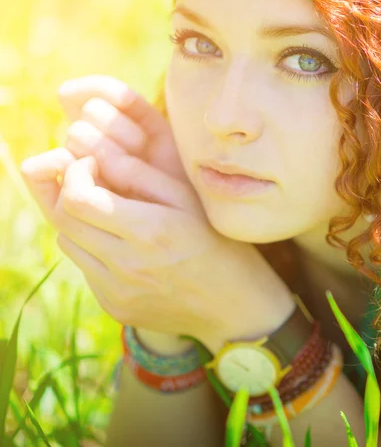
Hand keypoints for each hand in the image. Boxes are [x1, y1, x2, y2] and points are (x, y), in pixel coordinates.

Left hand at [20, 76, 293, 354]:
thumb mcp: (189, 198)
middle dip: (69, 192)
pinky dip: (93, 249)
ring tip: (109, 213)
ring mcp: (117, 291)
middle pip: (64, 221)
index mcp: (149, 230)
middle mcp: (127, 265)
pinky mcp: (114, 307)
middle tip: (91, 181)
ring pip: (68, 244)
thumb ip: (142, 174)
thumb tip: (98, 155)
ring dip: (78, 221)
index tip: (92, 163)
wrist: (234, 305)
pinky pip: (85, 269)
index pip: (78, 198)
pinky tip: (123, 244)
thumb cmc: (217, 241)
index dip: (75, 173)